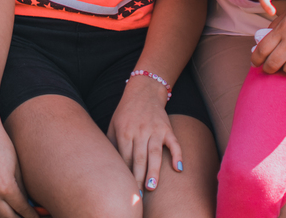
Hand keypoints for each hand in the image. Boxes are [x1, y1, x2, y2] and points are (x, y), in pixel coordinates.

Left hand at [107, 74, 181, 192]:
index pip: (125, 156)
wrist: (144, 91)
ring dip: (154, 171)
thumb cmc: (126, 112)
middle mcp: (139, 131)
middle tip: (138, 195)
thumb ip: (111, 142)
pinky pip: (174, 143)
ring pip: (154, 153)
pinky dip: (177, 155)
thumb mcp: (114, 124)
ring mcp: (155, 129)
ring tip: (152, 187)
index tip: (125, 188)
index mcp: (124, 131)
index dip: (125, 173)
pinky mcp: (167, 128)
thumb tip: (107, 163)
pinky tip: (178, 169)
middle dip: (138, 177)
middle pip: (139, 158)